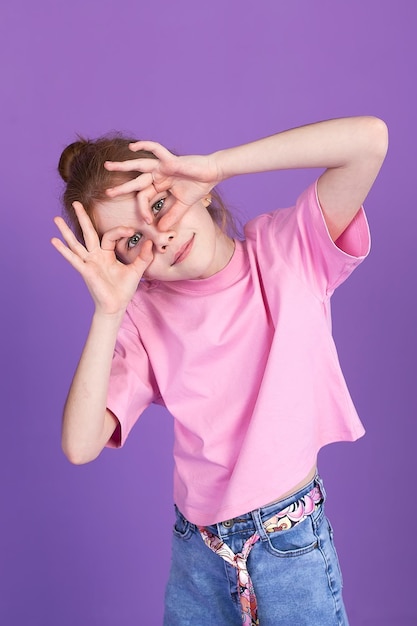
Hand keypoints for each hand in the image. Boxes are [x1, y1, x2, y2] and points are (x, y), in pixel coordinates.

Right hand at [51, 202, 152, 314]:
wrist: (117, 306)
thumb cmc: (124, 289)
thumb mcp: (137, 270)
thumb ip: (144, 256)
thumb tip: (151, 242)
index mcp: (106, 254)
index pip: (109, 235)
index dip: (120, 230)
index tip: (132, 230)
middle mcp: (95, 256)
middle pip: (87, 232)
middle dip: (82, 217)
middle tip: (76, 202)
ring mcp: (88, 263)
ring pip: (76, 243)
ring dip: (66, 231)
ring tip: (55, 219)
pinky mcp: (85, 271)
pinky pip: (73, 259)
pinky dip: (63, 250)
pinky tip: (53, 241)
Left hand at [104, 141, 222, 228]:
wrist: (212, 174)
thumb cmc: (198, 187)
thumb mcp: (182, 205)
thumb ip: (171, 216)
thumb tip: (161, 229)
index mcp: (159, 185)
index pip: (145, 197)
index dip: (144, 209)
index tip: (147, 221)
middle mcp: (157, 175)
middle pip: (135, 182)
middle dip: (122, 188)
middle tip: (107, 194)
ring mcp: (162, 166)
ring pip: (138, 165)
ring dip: (123, 166)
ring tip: (107, 166)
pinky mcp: (170, 160)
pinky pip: (155, 149)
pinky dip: (144, 146)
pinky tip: (132, 147)